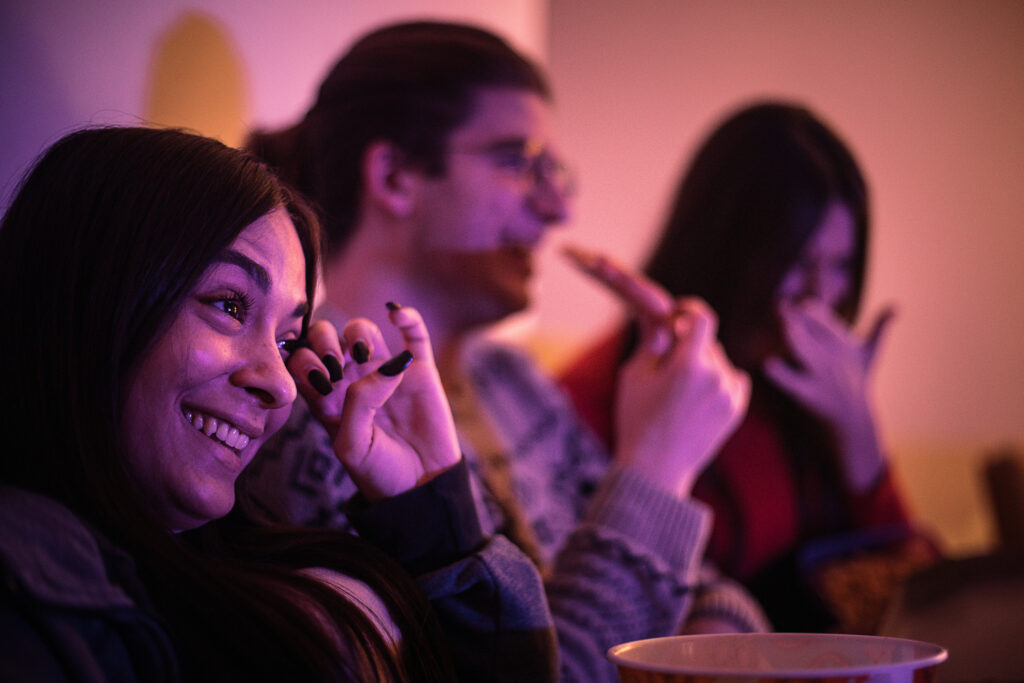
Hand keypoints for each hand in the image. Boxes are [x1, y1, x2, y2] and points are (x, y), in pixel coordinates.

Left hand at [286, 306, 460, 501]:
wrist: (422, 487)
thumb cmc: (379, 473)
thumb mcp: (352, 445)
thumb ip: (357, 403)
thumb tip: (382, 366)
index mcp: (327, 399)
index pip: (302, 362)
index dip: (304, 360)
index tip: (321, 379)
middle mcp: (352, 380)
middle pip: (327, 338)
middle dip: (325, 340)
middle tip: (339, 363)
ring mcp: (386, 372)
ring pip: (363, 330)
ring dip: (358, 332)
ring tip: (365, 353)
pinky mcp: (419, 370)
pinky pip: (413, 333)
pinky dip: (406, 316)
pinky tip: (395, 313)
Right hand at [563, 244, 749, 497]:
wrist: (656, 470)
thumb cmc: (637, 421)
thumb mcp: (633, 375)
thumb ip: (654, 343)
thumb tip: (667, 323)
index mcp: (688, 365)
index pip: (702, 318)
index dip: (690, 310)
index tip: (679, 314)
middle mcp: (716, 376)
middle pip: (707, 342)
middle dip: (689, 345)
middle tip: (666, 364)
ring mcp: (730, 395)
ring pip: (719, 361)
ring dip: (703, 364)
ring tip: (678, 392)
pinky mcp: (736, 410)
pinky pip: (733, 379)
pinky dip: (718, 380)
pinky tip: (696, 398)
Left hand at [763, 300, 894, 490]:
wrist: (854, 417)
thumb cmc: (858, 378)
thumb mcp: (871, 352)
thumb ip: (881, 327)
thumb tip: (897, 305)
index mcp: (842, 344)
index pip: (825, 322)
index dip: (813, 312)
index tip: (801, 303)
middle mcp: (832, 358)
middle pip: (814, 334)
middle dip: (799, 321)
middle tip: (780, 307)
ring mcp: (821, 376)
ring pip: (805, 355)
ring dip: (795, 341)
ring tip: (784, 327)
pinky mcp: (809, 395)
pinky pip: (793, 384)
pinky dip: (782, 375)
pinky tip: (767, 365)